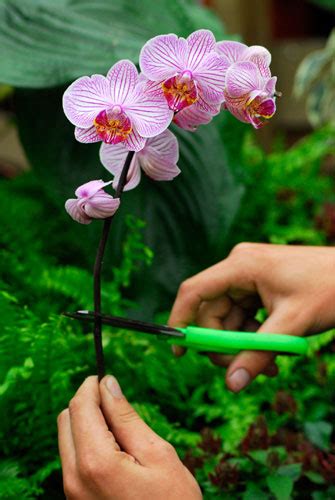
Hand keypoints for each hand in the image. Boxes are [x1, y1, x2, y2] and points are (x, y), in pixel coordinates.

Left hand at [58, 376, 200, 499]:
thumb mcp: (157, 453)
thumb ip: (126, 417)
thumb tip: (108, 385)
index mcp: (95, 462)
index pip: (80, 406)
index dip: (92, 386)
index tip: (105, 378)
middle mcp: (74, 478)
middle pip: (67, 419)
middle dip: (87, 403)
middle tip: (114, 401)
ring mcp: (72, 492)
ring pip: (66, 438)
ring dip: (86, 422)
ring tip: (119, 427)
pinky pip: (73, 459)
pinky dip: (87, 443)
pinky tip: (114, 447)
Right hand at [169, 243, 334, 391]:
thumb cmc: (330, 288)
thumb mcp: (291, 325)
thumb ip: (257, 353)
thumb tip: (231, 384)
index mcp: (241, 265)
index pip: (194, 292)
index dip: (180, 321)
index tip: (179, 352)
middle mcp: (240, 268)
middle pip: (212, 312)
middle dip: (225, 345)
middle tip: (242, 369)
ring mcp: (250, 277)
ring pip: (230, 319)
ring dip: (244, 345)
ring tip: (271, 364)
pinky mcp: (261, 286)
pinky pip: (246, 316)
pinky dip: (255, 337)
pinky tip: (273, 352)